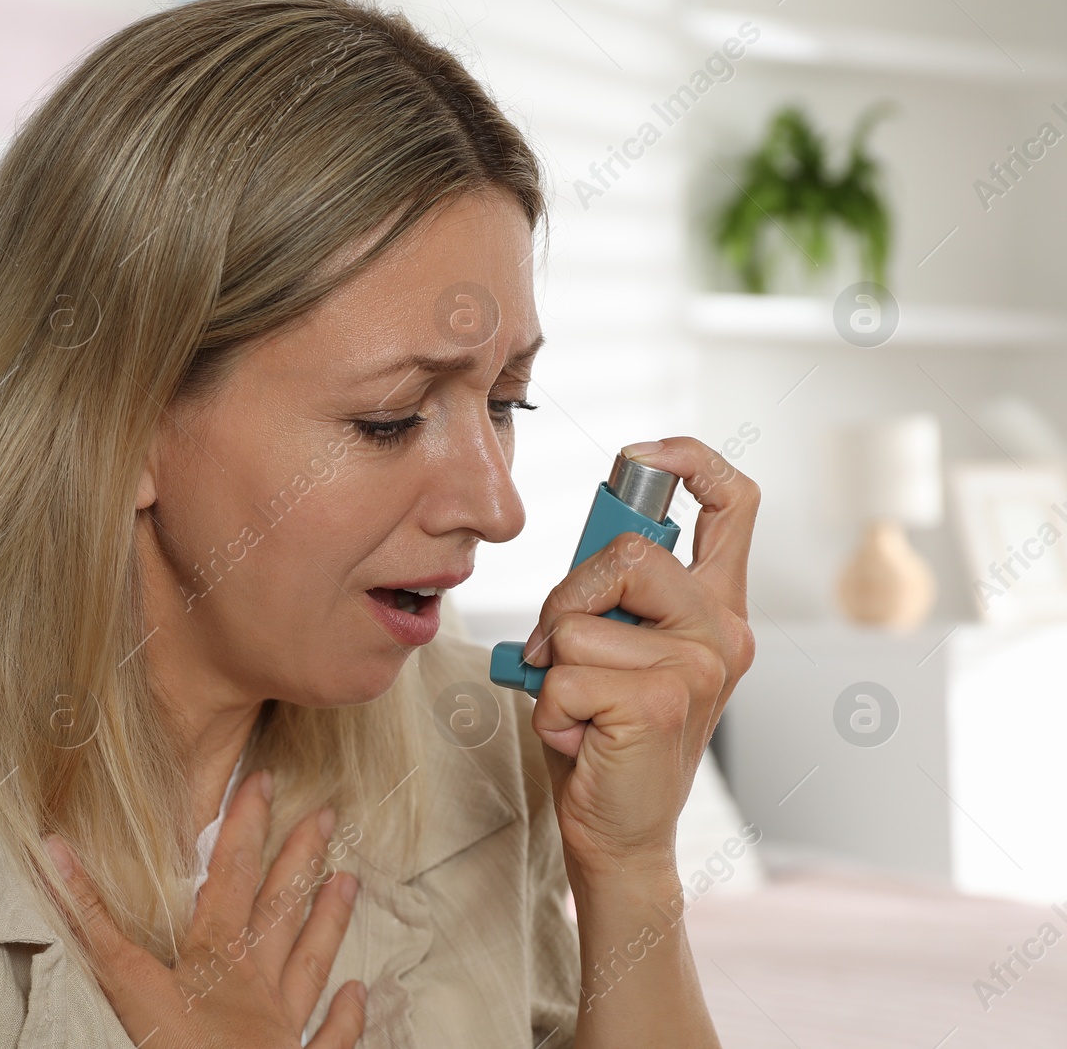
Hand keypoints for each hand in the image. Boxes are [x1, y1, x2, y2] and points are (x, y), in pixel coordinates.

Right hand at [42, 769, 367, 1048]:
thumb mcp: (123, 984)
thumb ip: (91, 919)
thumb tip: (53, 849)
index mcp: (216, 955)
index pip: (231, 874)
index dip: (245, 824)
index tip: (264, 779)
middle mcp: (257, 983)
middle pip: (281, 908)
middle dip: (300, 858)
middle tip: (326, 814)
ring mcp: (284, 1026)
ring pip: (311, 961)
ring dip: (330, 920)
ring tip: (351, 880)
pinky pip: (329, 1039)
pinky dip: (345, 1016)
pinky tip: (360, 992)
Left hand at [522, 436, 758, 877]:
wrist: (619, 831)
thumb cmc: (604, 736)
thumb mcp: (616, 648)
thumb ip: (615, 595)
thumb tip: (592, 550)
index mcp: (717, 609)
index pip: (735, 502)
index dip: (691, 459)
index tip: (640, 455)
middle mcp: (721, 631)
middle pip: (628, 552)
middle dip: (567, 598)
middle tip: (562, 652)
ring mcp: (698, 667)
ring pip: (579, 621)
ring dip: (554, 669)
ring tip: (583, 711)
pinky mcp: (659, 701)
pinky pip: (565, 673)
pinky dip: (549, 708)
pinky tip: (583, 738)